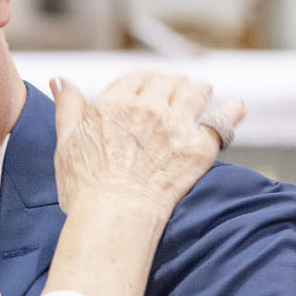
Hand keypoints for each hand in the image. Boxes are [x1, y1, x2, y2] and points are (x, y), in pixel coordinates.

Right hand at [49, 71, 242, 216]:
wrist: (114, 216)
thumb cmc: (85, 187)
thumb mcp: (66, 143)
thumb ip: (67, 107)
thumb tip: (61, 79)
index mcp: (114, 104)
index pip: (136, 79)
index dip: (142, 83)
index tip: (146, 90)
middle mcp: (147, 108)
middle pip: (167, 81)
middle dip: (170, 84)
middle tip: (175, 91)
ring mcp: (176, 126)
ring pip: (195, 90)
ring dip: (197, 89)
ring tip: (200, 93)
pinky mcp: (198, 147)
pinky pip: (222, 119)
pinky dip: (231, 111)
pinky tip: (234, 107)